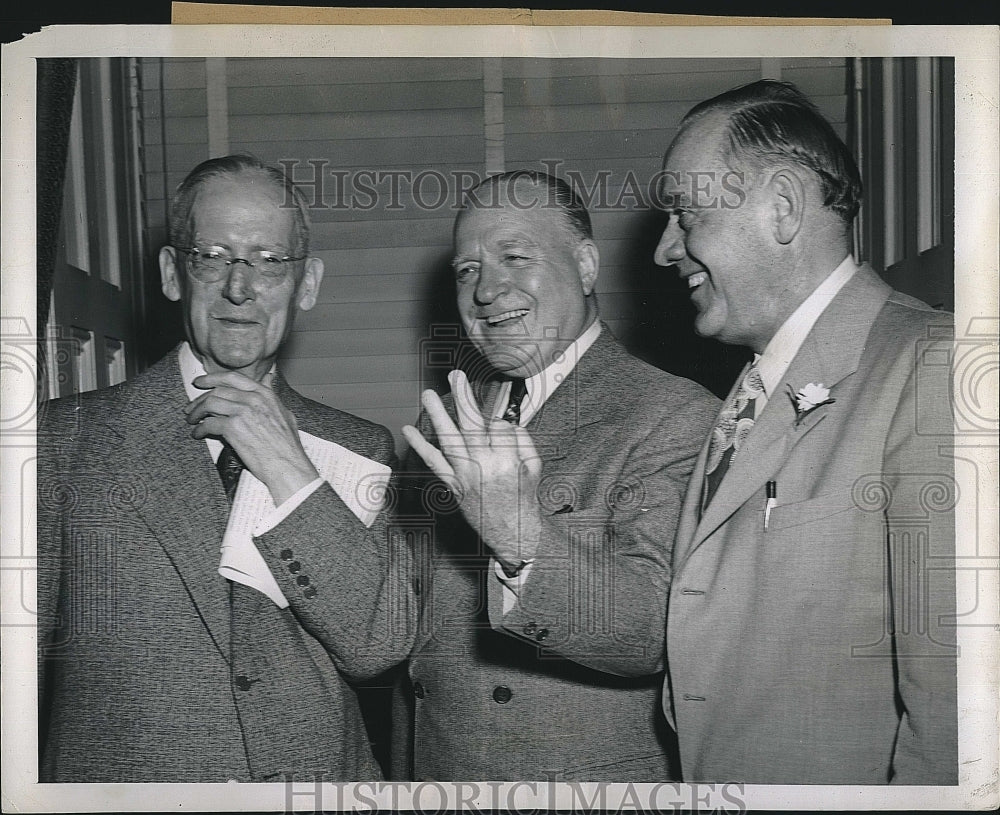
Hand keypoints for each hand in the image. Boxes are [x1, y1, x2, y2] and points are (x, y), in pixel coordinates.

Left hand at [185, 371, 318, 504]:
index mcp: (264, 394)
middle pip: (217, 391)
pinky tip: (198, 434)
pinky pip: (208, 424)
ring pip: (209, 404)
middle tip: (191, 407)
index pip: (233, 378)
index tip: (200, 382)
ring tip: (192, 420)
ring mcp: (242, 412)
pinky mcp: (233, 428)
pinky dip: (199, 429)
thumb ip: (272, 394)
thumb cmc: (287, 445)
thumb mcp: (285, 412)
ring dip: (196, 412)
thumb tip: (268, 378)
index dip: (212, 378)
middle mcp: (253, 399)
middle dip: (200, 398)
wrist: (287, 465)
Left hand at [402, 370, 542, 571]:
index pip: (499, 426)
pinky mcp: (454, 486)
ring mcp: (466, 476)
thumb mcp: (535, 467)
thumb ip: (522, 440)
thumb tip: (505, 422)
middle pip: (471, 424)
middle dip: (463, 397)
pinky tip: (410, 431)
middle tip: (455, 376)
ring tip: (428, 395)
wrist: (514, 534)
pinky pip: (435, 463)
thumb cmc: (525, 501)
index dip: (501, 424)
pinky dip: (421, 446)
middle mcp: (484, 466)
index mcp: (507, 460)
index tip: (503, 431)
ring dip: (438, 415)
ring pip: (450, 439)